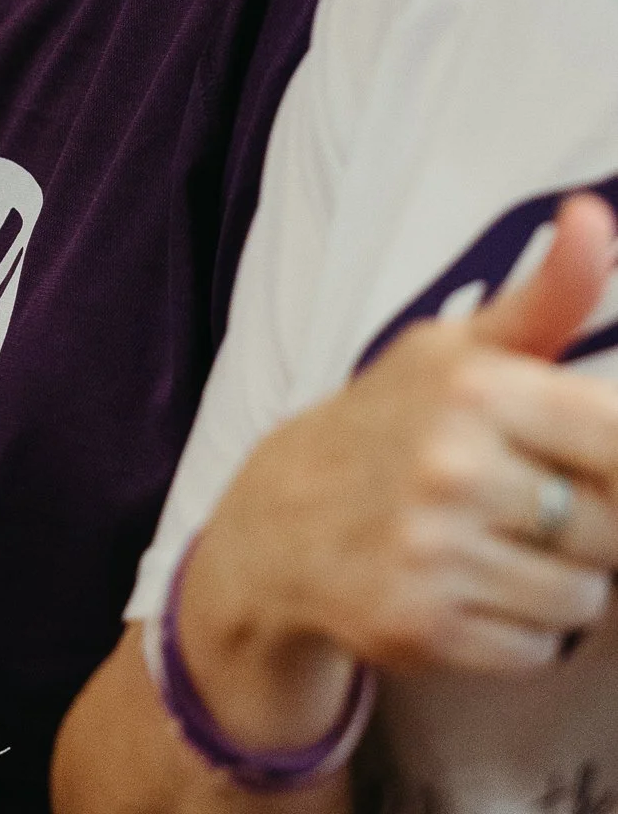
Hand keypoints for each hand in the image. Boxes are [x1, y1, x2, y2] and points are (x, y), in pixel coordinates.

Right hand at [180, 195, 617, 746]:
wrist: (278, 519)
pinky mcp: (420, 628)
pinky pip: (537, 648)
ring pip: (585, 597)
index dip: (613, 460)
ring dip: (558, 581)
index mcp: (472, 386)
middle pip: (613, 527)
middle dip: (584, 522)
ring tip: (497, 546)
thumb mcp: (458, 348)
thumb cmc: (392, 423)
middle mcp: (450, 467)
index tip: (579, 458)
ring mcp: (433, 553)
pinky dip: (519, 631)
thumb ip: (549, 295)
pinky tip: (470, 588)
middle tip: (522, 502)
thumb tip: (597, 213)